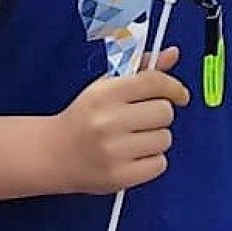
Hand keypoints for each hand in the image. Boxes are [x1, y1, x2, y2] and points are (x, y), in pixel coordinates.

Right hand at [48, 47, 188, 193]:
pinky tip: (133, 156)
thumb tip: (173, 53)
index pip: (154, 82)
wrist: (52, 153)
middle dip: (159, 115)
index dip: (174, 87)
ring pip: (165, 139)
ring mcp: (113, 152)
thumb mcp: (107, 87)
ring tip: (134, 139)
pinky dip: (152, 161)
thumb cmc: (85, 117)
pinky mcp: (118, 177)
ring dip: (156, 138)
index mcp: (105, 94)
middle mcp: (108, 121)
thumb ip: (142, 71)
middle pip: (165, 112)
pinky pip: (160, 164)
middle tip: (142, 120)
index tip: (179, 95)